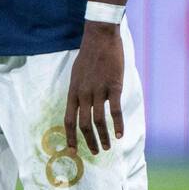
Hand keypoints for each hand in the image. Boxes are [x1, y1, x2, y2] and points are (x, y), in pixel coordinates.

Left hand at [64, 22, 124, 153]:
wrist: (100, 37)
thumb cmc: (89, 55)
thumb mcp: (77, 74)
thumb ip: (78, 92)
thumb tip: (81, 106)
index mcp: (73, 92)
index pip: (68, 120)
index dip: (70, 137)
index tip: (72, 151)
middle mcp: (83, 94)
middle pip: (84, 124)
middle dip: (89, 141)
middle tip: (96, 152)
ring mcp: (98, 90)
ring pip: (99, 121)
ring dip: (103, 137)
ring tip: (108, 147)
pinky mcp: (114, 86)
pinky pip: (115, 111)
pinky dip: (118, 125)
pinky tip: (120, 135)